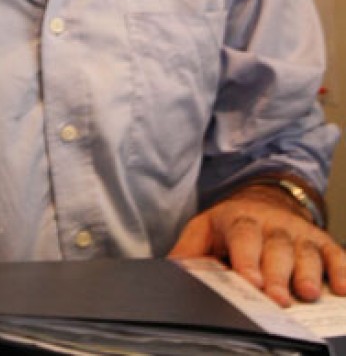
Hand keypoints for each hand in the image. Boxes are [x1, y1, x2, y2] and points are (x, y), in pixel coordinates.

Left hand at [169, 187, 345, 305]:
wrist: (265, 200)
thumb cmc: (232, 225)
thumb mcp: (205, 230)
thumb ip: (189, 252)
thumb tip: (170, 273)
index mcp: (240, 220)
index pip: (243, 237)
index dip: (247, 259)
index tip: (249, 281)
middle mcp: (272, 225)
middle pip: (276, 248)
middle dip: (277, 274)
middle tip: (277, 299)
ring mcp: (298, 233)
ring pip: (306, 252)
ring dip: (307, 272)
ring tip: (306, 293)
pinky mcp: (321, 241)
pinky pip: (335, 254)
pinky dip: (341, 269)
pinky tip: (341, 288)